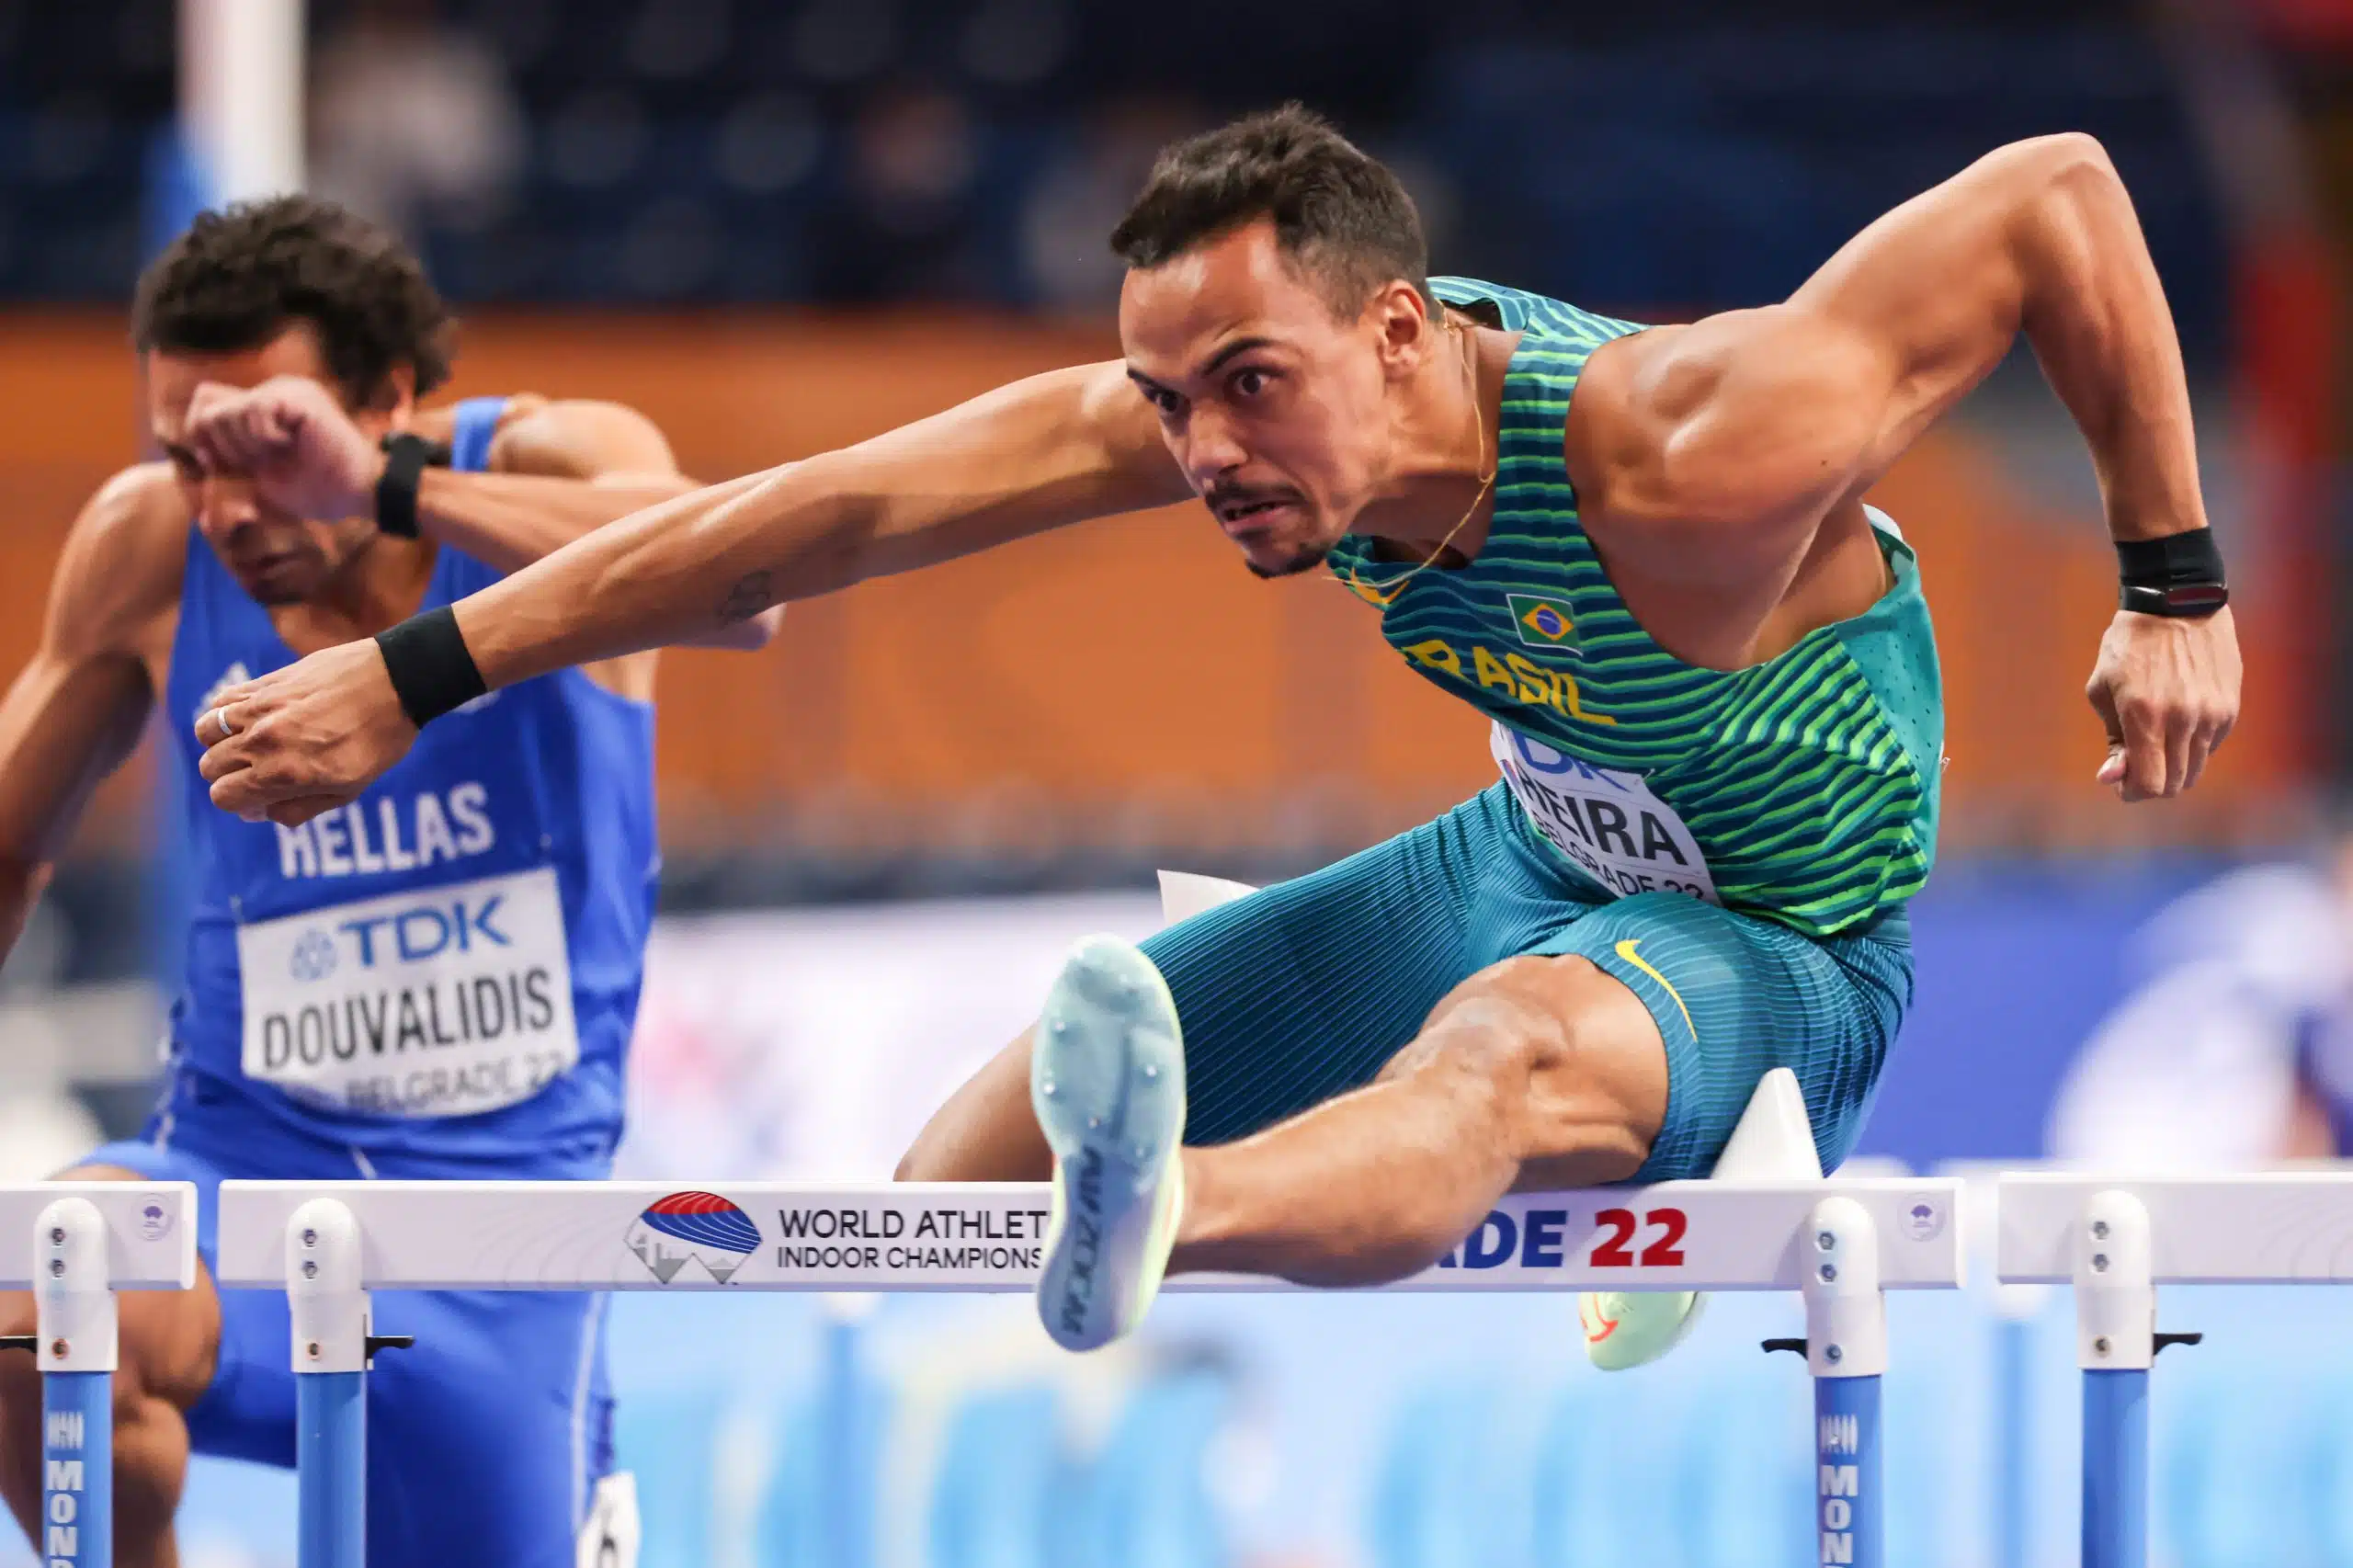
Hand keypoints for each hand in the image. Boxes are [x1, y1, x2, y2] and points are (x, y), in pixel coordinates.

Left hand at [183, 376, 385, 520]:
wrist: (360, 492)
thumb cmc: (318, 490)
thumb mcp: (260, 477)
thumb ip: (232, 461)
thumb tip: (199, 469)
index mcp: (263, 407)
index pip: (205, 401)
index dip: (201, 435)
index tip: (219, 466)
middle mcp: (273, 391)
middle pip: (207, 405)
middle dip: (223, 446)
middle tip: (257, 463)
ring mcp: (287, 390)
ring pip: (225, 411)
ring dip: (245, 446)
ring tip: (278, 455)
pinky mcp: (300, 397)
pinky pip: (255, 411)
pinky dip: (264, 438)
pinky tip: (289, 445)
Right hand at [195, 640, 418, 824]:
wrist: (393, 681)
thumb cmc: (377, 740)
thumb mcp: (348, 790)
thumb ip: (299, 808)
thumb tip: (259, 812)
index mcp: (282, 773)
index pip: (223, 796)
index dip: (239, 802)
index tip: (260, 797)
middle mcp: (262, 741)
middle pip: (210, 767)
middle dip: (229, 776)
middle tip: (258, 772)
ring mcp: (259, 708)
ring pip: (205, 731)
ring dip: (220, 743)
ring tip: (248, 744)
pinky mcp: (263, 683)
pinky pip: (221, 701)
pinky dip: (225, 714)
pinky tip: (249, 719)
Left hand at [2084, 605, 2239, 800]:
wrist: (2178, 604)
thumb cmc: (2129, 646)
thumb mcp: (2103, 688)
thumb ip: (2113, 739)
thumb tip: (2112, 778)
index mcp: (2145, 716)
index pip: (2149, 783)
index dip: (2133, 791)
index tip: (2123, 783)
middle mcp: (2183, 719)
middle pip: (2174, 783)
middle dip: (2151, 782)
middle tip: (2136, 765)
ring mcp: (2212, 714)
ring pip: (2195, 769)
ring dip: (2173, 767)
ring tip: (2156, 743)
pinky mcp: (2230, 707)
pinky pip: (2210, 746)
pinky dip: (2192, 746)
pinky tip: (2178, 721)